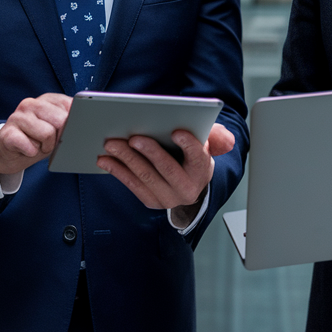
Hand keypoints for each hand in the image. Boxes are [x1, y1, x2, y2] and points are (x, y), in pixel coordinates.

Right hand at [0, 92, 72, 175]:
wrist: (9, 153)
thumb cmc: (37, 140)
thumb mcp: (57, 129)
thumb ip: (69, 121)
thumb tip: (82, 125)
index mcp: (46, 99)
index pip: (70, 105)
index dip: (73, 123)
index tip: (67, 132)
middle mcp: (30, 103)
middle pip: (61, 120)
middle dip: (60, 137)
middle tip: (50, 142)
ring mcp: (17, 117)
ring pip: (47, 134)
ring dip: (46, 147)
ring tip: (38, 146)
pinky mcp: (7, 134)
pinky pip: (29, 147)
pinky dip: (32, 153)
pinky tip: (26, 150)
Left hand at [97, 123, 235, 226]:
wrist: (188, 182)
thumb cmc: (193, 156)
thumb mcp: (207, 143)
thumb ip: (215, 135)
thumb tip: (226, 140)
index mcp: (202, 170)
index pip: (198, 156)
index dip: (188, 144)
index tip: (177, 131)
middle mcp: (187, 188)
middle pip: (166, 168)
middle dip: (149, 152)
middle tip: (133, 137)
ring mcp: (168, 197)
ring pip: (145, 177)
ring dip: (126, 160)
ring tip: (112, 144)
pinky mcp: (151, 201)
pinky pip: (131, 185)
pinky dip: (117, 171)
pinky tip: (105, 159)